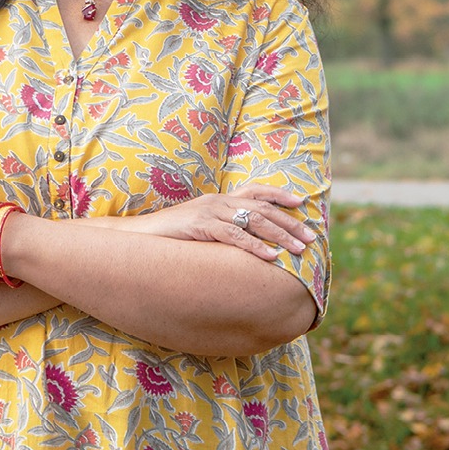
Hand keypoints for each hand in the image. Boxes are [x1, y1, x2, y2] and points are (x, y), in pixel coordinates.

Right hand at [122, 185, 315, 259]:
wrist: (138, 237)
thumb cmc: (170, 237)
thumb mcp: (201, 228)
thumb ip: (222, 229)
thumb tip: (245, 241)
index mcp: (219, 199)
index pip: (255, 191)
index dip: (279, 195)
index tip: (302, 203)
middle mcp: (218, 201)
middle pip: (262, 209)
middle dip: (289, 223)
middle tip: (311, 237)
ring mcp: (209, 212)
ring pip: (254, 221)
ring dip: (280, 236)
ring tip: (299, 249)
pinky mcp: (201, 226)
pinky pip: (234, 236)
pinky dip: (255, 247)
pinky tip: (271, 257)